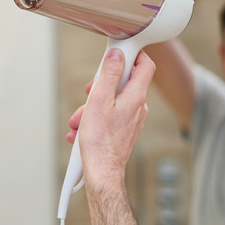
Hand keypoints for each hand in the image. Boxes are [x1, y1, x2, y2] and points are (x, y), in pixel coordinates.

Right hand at [66, 50, 154, 188]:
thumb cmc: (100, 140)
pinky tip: (81, 129)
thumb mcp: (99, 100)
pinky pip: (110, 114)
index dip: (132, 54)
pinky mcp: (125, 129)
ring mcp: (132, 118)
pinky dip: (95, 118)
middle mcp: (138, 106)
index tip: (115, 53)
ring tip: (78, 120)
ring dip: (92, 106)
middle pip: (123, 82)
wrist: (102, 172)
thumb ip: (109, 74)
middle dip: (101, 85)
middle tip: (88, 92)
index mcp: (136, 95)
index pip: (145, 64)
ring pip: (113, 100)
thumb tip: (117, 55)